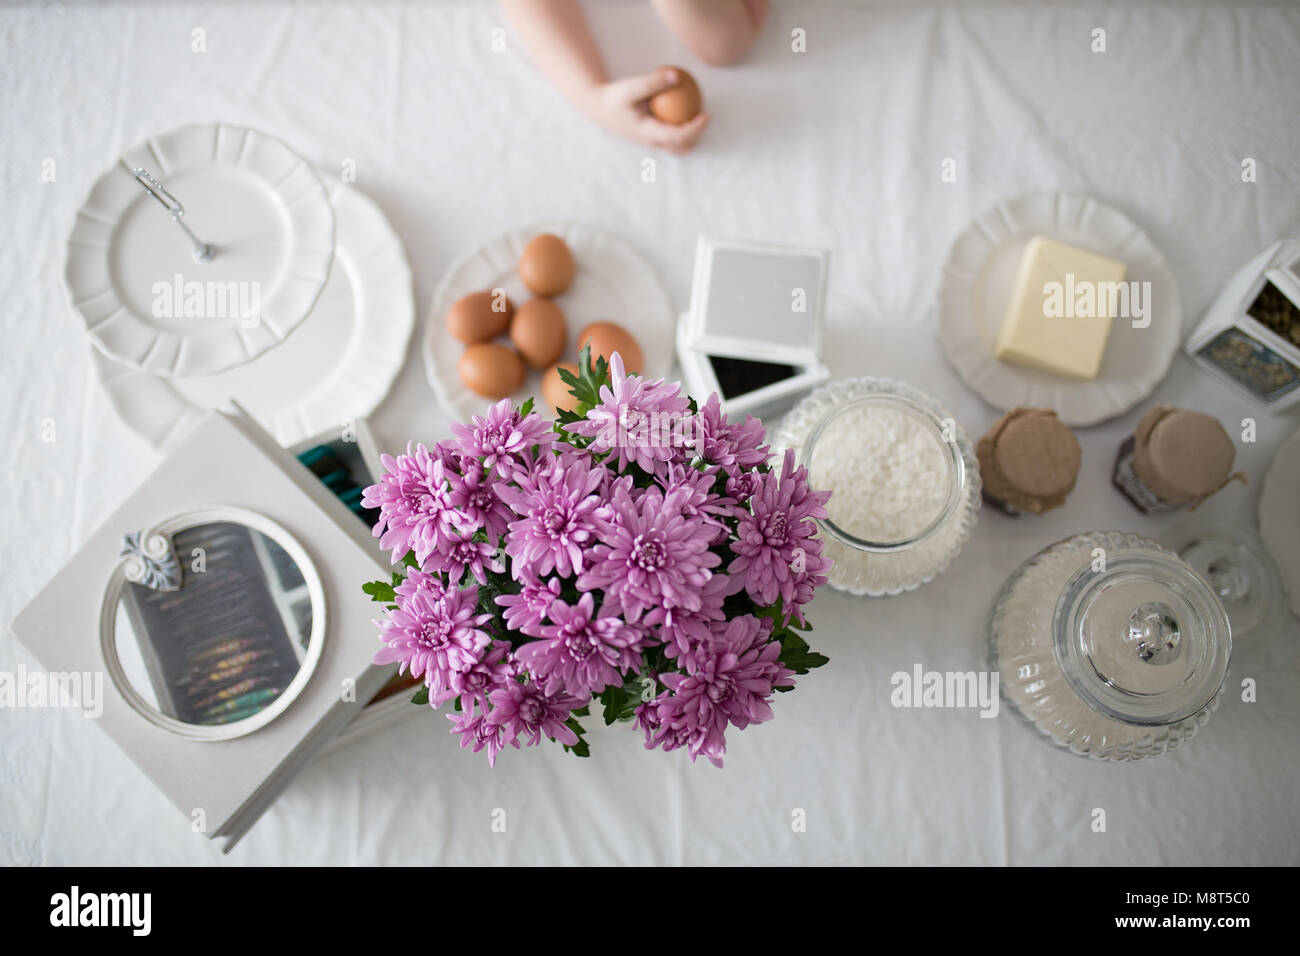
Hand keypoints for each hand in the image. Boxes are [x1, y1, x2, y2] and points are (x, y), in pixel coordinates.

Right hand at [578, 68, 709, 153]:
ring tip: (698, 116)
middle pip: (681, 148)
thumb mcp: (630, 86)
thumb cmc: (615, 96)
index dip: (695, 129)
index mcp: (646, 133)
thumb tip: (677, 76)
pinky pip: (672, 137)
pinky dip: (682, 129)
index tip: (706, 115)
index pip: (676, 137)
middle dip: (697, 136)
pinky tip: (687, 110)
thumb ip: (653, 81)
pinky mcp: (651, 137)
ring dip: (692, 136)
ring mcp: (651, 142)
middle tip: (705, 116)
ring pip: (677, 147)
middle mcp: (650, 142)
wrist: (599, 108)